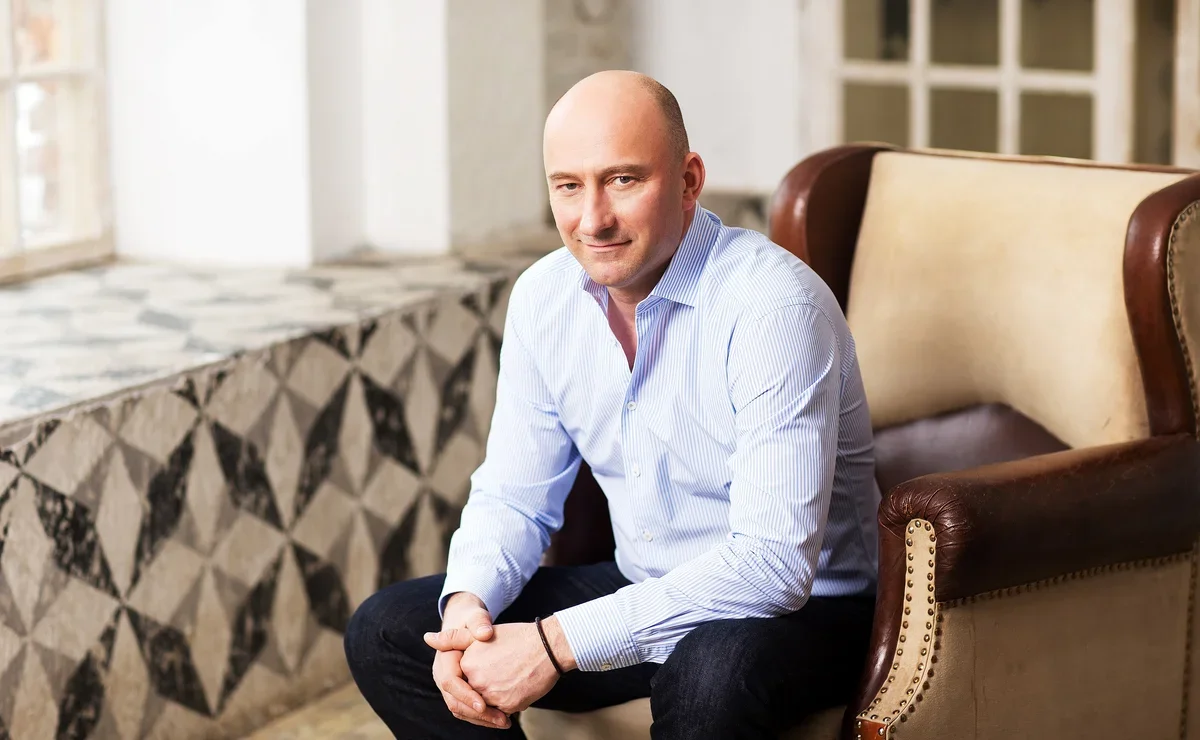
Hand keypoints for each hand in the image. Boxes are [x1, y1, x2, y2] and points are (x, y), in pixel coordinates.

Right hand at [425, 593, 509, 728]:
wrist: (468, 624)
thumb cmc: (474, 621)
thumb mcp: (476, 618)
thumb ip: (480, 623)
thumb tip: (484, 633)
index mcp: (443, 660)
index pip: (450, 682)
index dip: (466, 695)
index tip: (484, 704)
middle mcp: (443, 676)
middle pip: (455, 702)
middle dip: (477, 714)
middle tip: (502, 719)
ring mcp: (451, 686)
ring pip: (461, 709)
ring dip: (482, 719)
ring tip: (505, 721)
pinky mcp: (461, 691)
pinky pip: (468, 709)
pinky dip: (483, 716)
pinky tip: (503, 717)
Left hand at [456, 622, 565, 714]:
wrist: (547, 646)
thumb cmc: (517, 638)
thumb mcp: (483, 633)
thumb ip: (453, 639)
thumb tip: (427, 639)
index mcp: (467, 664)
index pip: (459, 684)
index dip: (469, 684)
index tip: (482, 679)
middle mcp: (476, 681)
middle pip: (472, 697)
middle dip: (481, 697)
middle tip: (497, 686)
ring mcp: (492, 695)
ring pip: (486, 707)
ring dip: (492, 705)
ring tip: (507, 688)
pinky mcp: (509, 705)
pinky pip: (502, 713)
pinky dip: (506, 707)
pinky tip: (516, 691)